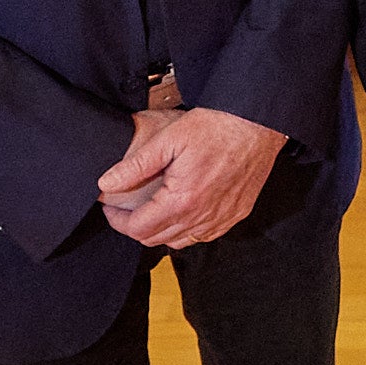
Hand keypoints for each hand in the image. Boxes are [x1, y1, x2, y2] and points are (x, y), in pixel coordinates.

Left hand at [100, 103, 289, 248]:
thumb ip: (136, 165)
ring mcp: (222, 218)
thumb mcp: (169, 138)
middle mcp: (203, 217)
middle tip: (128, 209)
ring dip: (162, 231)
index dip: (118, 222)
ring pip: (180, 242)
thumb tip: (108, 182)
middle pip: (157, 239)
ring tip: (154, 209)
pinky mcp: (236, 214)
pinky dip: (188, 230)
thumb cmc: (218, 126)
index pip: (139, 229)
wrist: (257, 122)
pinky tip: (184, 211)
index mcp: (183, 200)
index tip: (111, 210)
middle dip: (136, 227)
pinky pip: (205, 236)